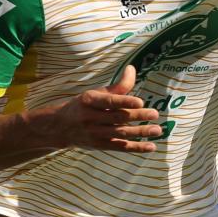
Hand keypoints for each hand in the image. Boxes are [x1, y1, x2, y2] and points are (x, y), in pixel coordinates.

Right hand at [34, 65, 162, 152]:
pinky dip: (136, 148)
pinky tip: (151, 146)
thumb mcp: (95, 93)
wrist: (59, 127)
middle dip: (137, 116)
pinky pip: (120, 147)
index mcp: (88, 100)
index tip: (140, 102)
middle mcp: (90, 118)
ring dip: (140, 132)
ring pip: (120, 133)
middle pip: (117, 117)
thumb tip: (132, 69)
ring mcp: (94, 133)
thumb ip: (117, 86)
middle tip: (155, 114)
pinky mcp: (100, 145)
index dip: (125, 102)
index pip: (109, 102)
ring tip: (158, 130)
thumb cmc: (83, 106)